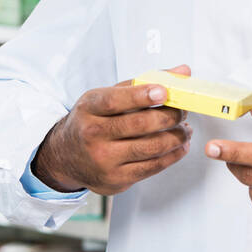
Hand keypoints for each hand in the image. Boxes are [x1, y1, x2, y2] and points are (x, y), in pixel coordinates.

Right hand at [31, 66, 193, 195]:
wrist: (66, 156)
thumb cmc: (93, 121)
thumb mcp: (108, 96)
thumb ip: (143, 83)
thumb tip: (182, 72)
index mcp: (89, 109)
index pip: (115, 101)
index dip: (141, 96)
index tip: (163, 91)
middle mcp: (93, 135)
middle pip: (139, 125)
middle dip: (170, 116)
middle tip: (183, 111)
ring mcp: (103, 160)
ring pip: (150, 148)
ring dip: (176, 137)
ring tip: (185, 129)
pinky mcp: (115, 180)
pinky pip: (151, 168)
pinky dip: (172, 156)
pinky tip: (179, 147)